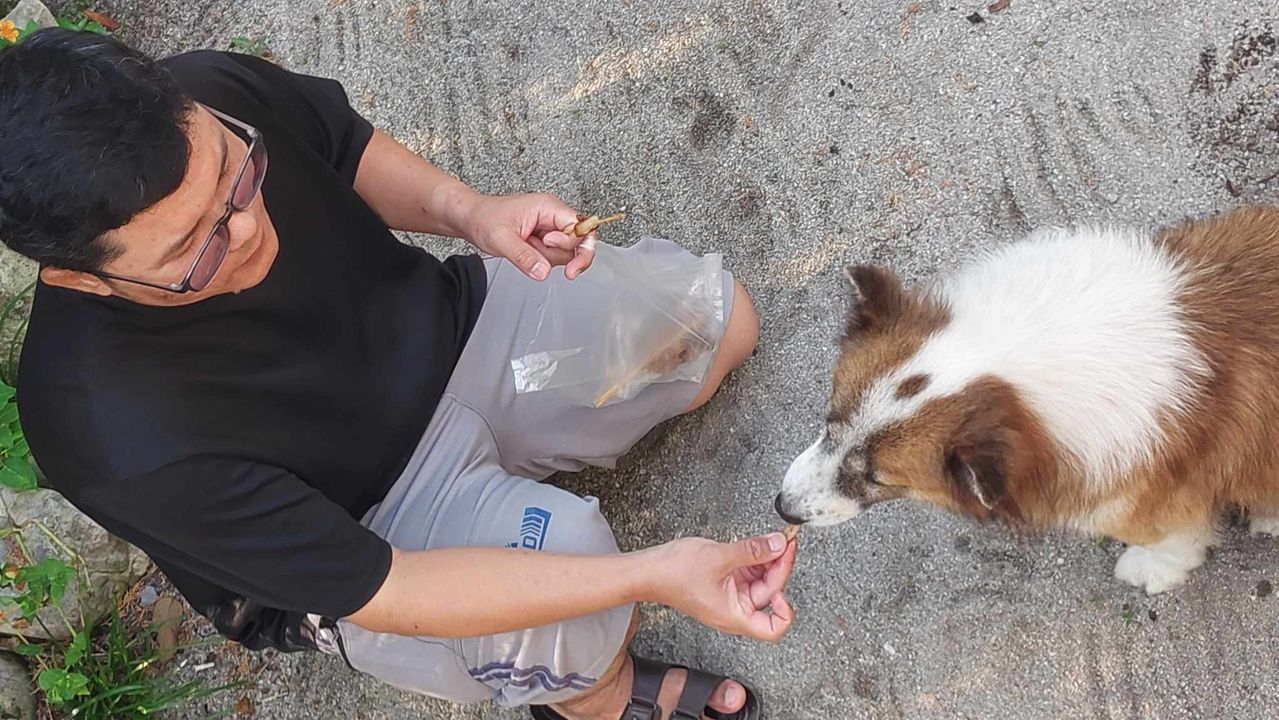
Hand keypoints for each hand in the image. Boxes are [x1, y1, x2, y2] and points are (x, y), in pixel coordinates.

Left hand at [461, 192, 597, 280]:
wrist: (470, 219)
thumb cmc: (483, 218)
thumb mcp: (501, 239)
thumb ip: (524, 256)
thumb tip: (543, 272)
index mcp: (548, 207)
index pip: (580, 226)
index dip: (573, 244)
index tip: (559, 257)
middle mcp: (553, 216)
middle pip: (577, 243)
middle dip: (557, 255)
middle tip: (539, 258)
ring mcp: (550, 228)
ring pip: (565, 253)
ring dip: (546, 259)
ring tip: (524, 249)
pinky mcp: (544, 240)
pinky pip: (554, 256)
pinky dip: (541, 261)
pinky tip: (526, 253)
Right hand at [650, 534, 797, 641]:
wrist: (648, 569)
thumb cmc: (672, 574)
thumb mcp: (719, 557)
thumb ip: (753, 550)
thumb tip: (778, 544)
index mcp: (734, 615)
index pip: (773, 628)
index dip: (786, 611)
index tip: (785, 586)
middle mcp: (734, 608)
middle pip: (770, 594)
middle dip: (779, 568)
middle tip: (785, 544)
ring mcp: (730, 595)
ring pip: (761, 581)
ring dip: (769, 560)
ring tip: (774, 540)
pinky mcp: (724, 582)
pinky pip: (748, 572)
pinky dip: (756, 558)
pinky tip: (759, 544)